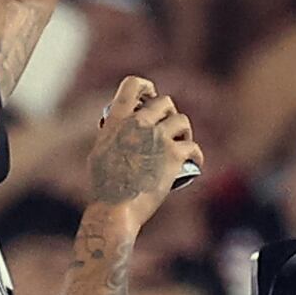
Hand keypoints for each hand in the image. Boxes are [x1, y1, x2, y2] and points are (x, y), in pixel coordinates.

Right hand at [80, 74, 200, 215]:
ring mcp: (158, 138)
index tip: (150, 98)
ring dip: (184, 132)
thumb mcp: (99, 153)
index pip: (133, 85)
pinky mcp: (174, 155)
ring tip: (182, 144)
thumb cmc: (104, 188)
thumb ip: (112, 137)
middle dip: (169, 113)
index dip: (146, 87)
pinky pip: (194, 147)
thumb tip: (118, 132)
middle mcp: (139, 124)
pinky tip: (195, 164)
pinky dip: (196, 157)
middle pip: (165, 102)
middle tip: (168, 130)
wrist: (115, 209)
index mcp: (117, 121)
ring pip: (182, 121)